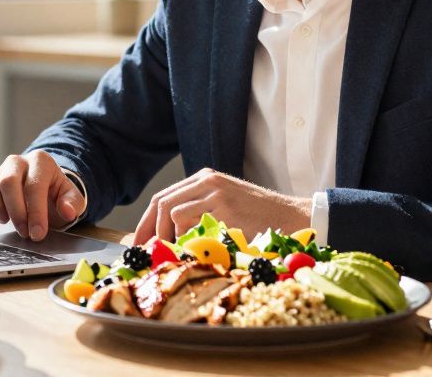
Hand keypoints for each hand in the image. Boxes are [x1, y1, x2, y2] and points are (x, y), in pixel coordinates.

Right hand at [0, 151, 85, 240]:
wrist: (44, 190)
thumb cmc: (56, 196)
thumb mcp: (71, 199)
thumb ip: (73, 203)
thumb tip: (67, 211)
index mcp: (41, 162)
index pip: (34, 185)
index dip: (35, 212)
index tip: (38, 234)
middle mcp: (18, 161)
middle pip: (8, 181)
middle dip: (16, 211)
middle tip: (24, 232)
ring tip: (5, 221)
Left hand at [132, 168, 310, 243]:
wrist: (292, 217)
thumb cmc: (259, 219)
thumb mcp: (225, 208)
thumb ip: (198, 215)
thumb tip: (166, 239)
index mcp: (205, 179)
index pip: (164, 197)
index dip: (147, 221)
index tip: (140, 242)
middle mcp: (206, 181)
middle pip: (161, 202)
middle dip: (149, 229)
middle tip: (145, 251)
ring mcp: (214, 192)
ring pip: (171, 211)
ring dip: (166, 235)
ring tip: (172, 253)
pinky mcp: (223, 206)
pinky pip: (188, 221)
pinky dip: (183, 237)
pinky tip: (192, 249)